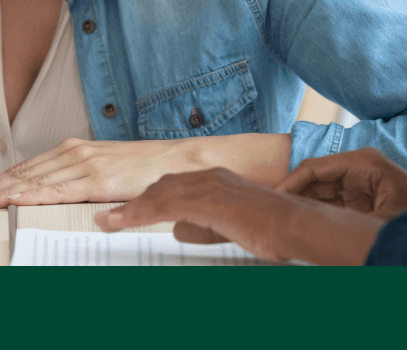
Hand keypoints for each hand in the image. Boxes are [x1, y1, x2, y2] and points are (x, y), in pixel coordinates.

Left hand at [0, 134, 292, 207]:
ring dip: (4, 191)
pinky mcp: (99, 178)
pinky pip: (60, 188)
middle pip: (25, 172)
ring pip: (36, 179)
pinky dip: (34, 192)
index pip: (28, 167)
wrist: (180, 160)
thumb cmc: (145, 169)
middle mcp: (74, 153)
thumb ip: (80, 179)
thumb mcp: (106, 170)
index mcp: (73, 151)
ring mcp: (85, 164)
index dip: (1, 179)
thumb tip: (59, 193)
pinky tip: (16, 198)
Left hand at [94, 167, 384, 265]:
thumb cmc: (274, 228)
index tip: (126, 209)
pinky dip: (138, 214)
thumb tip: (178, 229)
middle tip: (110, 217)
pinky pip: (163, 207)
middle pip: (160, 187)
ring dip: (129, 210)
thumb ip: (204, 225)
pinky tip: (122, 222)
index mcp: (216, 179)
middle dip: (133, 201)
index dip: (147, 198)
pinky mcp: (206, 200)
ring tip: (108, 222)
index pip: (172, 186)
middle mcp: (208, 177)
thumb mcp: (231, 225)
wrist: (298, 225)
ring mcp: (207, 186)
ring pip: (157, 196)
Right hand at [276, 147, 406, 219]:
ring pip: (321, 191)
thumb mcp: (378, 224)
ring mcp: (363, 183)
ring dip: (305, 205)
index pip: (313, 168)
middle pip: (315, 179)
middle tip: (272, 214)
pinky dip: (319, 212)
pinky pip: (333, 202)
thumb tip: (308, 227)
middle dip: (294, 195)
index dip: (289, 185)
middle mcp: (361, 168)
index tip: (271, 203)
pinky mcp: (365, 198)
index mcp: (364, 164)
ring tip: (283, 220)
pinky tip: (305, 225)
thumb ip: (340, 222)